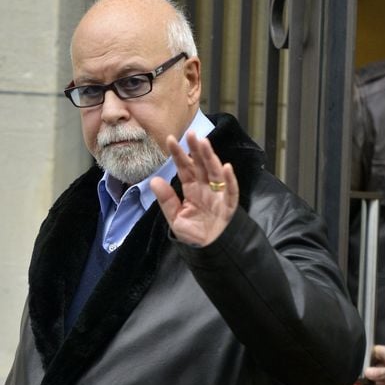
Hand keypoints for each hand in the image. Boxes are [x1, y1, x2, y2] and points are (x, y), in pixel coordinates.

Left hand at [150, 131, 238, 246]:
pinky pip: (231, 190)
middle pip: (200, 165)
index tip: (169, 139)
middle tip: (190, 133)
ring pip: (215, 172)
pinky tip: (226, 167)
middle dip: (196, 149)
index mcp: (192, 189)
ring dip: (210, 157)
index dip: (178, 154)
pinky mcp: (229, 205)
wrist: (210, 251)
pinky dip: (230, 179)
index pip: (184, 168)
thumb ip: (166, 200)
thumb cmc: (195, 235)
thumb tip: (154, 180)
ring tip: (204, 143)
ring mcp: (218, 195)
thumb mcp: (175, 218)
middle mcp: (205, 188)